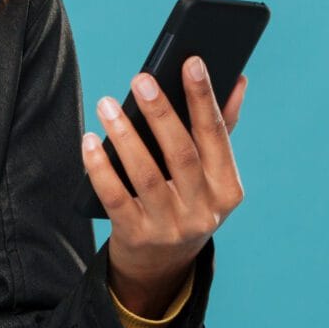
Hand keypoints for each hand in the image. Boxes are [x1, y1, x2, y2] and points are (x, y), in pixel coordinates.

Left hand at [79, 56, 248, 314]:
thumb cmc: (186, 202)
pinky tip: (89, 142)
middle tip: (141, 79)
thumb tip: (239, 79)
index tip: (192, 62)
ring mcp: (170, 228)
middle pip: (181, 154)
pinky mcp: (136, 237)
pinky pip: (114, 197)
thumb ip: (220, 129)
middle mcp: (203, 211)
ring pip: (146, 175)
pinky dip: (100, 168)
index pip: (216, 136)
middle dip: (161, 114)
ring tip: (107, 104)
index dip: (204, 98)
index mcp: (227, 189)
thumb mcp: (209, 175)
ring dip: (124, 136)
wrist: (161, 265)